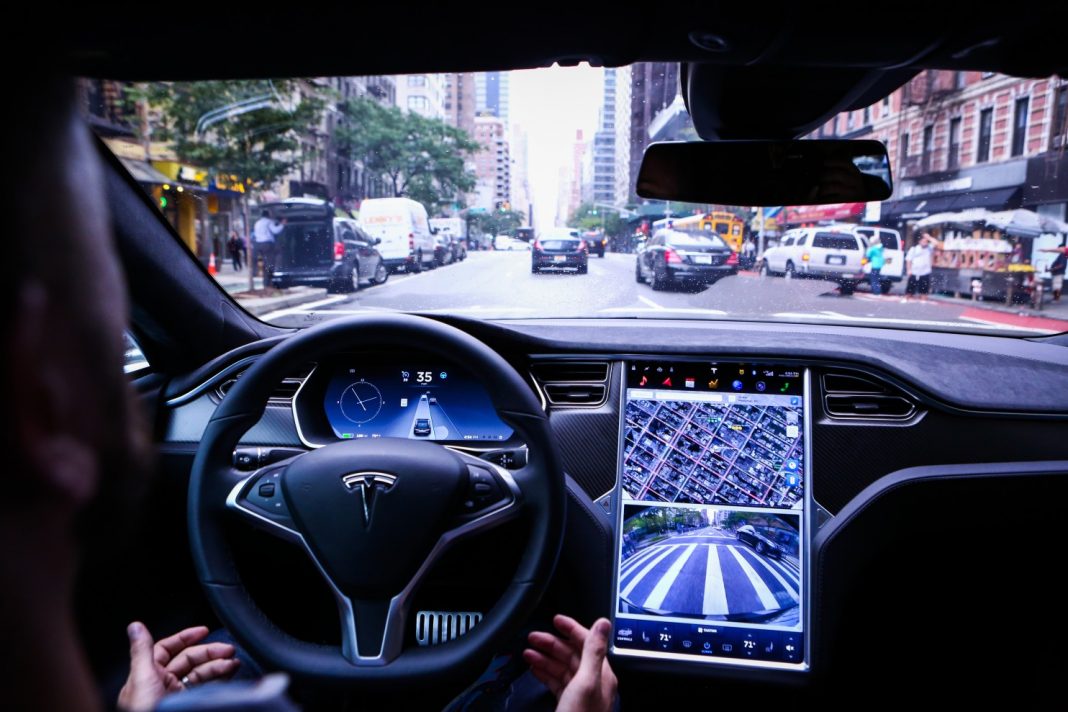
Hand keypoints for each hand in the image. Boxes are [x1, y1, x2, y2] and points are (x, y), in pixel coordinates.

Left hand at [117, 622, 239, 711]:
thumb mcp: (141, 680)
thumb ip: (142, 652)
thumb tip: (136, 626)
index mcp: (147, 675)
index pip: (166, 649)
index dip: (185, 638)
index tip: (203, 631)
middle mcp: (161, 684)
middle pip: (188, 660)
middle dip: (209, 652)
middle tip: (228, 651)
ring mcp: (176, 697)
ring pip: (200, 674)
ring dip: (218, 666)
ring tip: (233, 664)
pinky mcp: (188, 706)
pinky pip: (206, 688)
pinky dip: (219, 680)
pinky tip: (229, 675)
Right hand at [524, 615, 617, 711]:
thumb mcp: (586, 682)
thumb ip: (593, 651)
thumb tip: (604, 623)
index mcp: (601, 674)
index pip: (587, 642)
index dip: (571, 629)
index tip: (556, 620)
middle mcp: (593, 682)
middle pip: (571, 654)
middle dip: (551, 644)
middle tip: (533, 637)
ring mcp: (581, 694)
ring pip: (562, 668)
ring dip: (545, 658)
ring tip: (529, 652)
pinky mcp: (569, 703)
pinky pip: (556, 682)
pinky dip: (545, 674)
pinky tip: (535, 669)